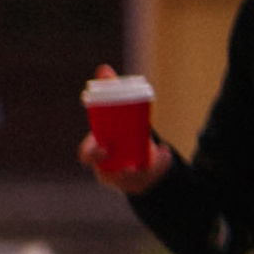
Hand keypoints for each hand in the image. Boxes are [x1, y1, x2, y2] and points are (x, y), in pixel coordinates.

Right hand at [76, 64, 171, 195]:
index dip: (92, 152)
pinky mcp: (139, 183)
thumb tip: (104, 69)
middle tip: (129, 164)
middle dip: (117, 170)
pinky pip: (149, 177)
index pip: (87, 155)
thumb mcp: (117, 113)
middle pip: (107, 173)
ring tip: (153, 156)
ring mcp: (122, 179)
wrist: (137, 151)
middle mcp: (105, 169)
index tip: (103, 147)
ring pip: (129, 179)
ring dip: (140, 170)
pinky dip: (160, 164)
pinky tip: (165, 152)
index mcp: (96, 152)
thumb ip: (110, 93)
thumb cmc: (121, 130)